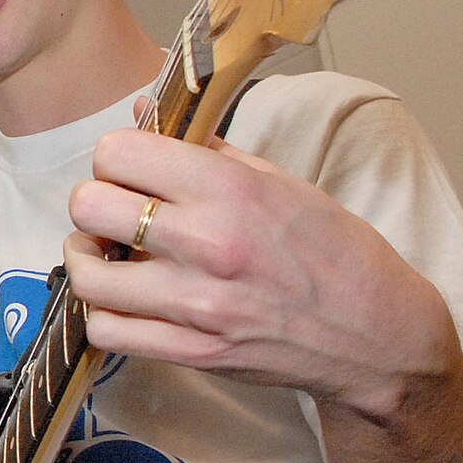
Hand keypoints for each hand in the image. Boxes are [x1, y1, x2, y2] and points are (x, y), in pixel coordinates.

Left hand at [64, 125, 450, 417]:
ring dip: (86, 259)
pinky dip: (103, 314)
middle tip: (112, 210)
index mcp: (231, 190)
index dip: (114, 158)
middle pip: (90, 207)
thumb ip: (205, 148)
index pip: (121, 153)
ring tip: (104, 254)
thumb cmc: (332, 252)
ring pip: (88, 276)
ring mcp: (197, 303)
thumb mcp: (280, 182)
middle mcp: (209, 243)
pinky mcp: (193, 351)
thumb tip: (140, 111)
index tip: (128, 169)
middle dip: (93, 203)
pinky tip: (123, 300)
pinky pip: (108, 331)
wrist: (376, 335)